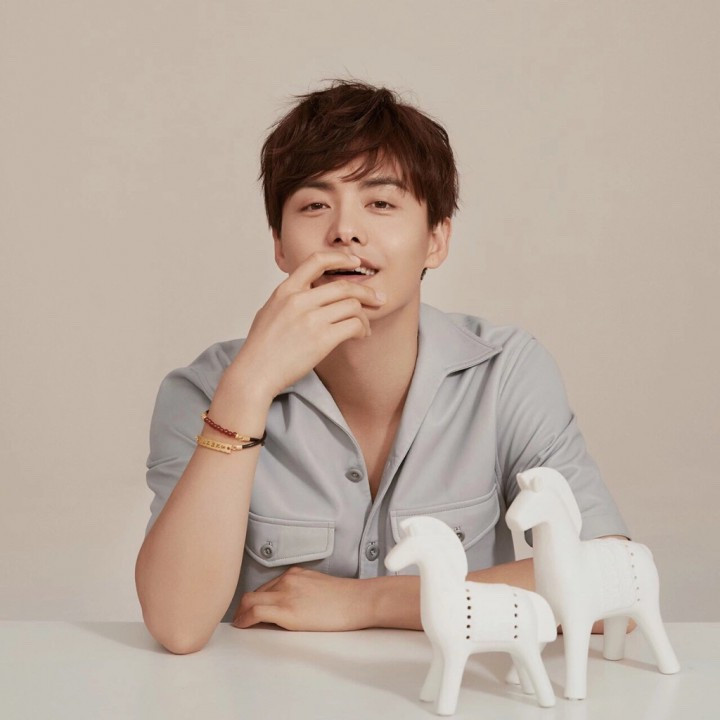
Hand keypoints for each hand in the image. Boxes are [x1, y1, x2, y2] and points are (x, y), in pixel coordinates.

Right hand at [228, 251, 385, 400]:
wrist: (255, 373)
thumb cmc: (261, 348)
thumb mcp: (269, 311)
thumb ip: (289, 299)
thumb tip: (307, 292)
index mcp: (285, 291)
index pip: (316, 261)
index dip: (340, 258)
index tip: (355, 262)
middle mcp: (299, 300)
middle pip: (343, 286)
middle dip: (366, 291)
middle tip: (378, 298)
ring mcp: (310, 319)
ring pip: (352, 305)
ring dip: (365, 316)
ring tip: (365, 327)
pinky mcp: (321, 339)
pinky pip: (354, 325)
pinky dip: (362, 329)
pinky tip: (360, 335)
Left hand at [231, 566, 370, 630]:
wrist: (357, 601)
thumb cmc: (343, 598)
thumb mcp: (317, 586)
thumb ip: (299, 590)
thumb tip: (288, 604)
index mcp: (294, 574)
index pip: (265, 586)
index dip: (254, 599)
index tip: (248, 609)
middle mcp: (287, 580)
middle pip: (254, 592)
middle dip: (243, 606)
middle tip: (239, 619)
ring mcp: (286, 593)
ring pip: (250, 600)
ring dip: (241, 613)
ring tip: (238, 624)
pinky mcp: (287, 610)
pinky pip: (256, 611)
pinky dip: (244, 619)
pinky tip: (242, 626)